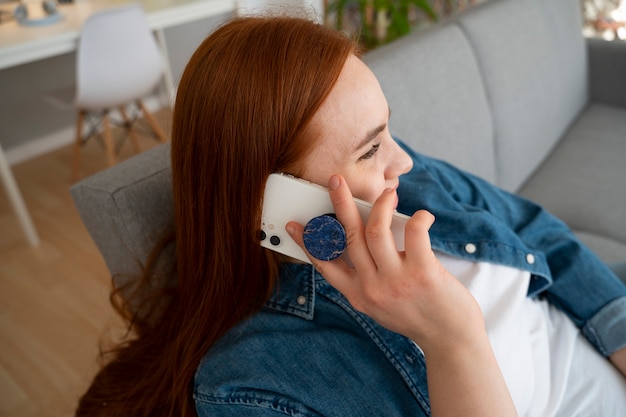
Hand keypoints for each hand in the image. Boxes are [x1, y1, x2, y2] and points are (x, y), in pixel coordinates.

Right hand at [286, 174, 483, 351]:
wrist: (451, 340)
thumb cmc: (419, 316)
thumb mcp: (382, 304)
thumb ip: (370, 276)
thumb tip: (368, 232)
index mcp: (358, 295)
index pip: (325, 264)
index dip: (308, 242)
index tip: (295, 224)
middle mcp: (372, 288)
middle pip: (348, 236)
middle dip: (340, 203)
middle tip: (337, 181)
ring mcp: (395, 281)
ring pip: (375, 230)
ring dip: (381, 205)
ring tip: (389, 194)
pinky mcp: (422, 273)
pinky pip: (413, 233)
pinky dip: (419, 218)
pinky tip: (423, 217)